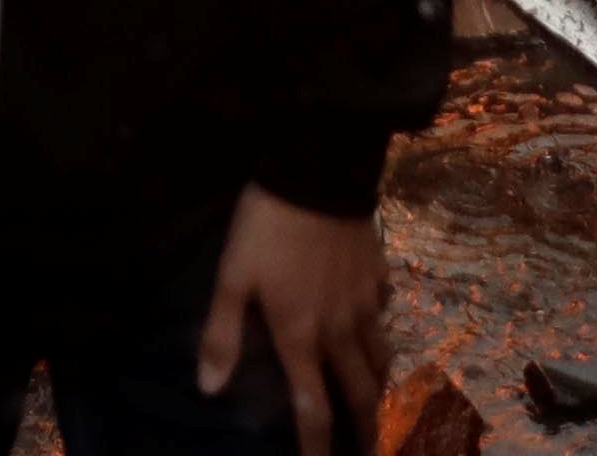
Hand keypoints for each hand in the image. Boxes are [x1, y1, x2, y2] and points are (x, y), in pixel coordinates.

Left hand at [194, 189, 387, 452]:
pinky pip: (386, 308)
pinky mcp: (379, 271)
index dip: (316, 446)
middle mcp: (340, 328)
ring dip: (380, 383)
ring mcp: (366, 300)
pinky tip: (377, 321)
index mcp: (301, 335)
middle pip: (362, 391)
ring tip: (377, 398)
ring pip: (382, 355)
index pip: (313, 407)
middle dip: (367, 428)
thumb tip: (210, 389)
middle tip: (370, 449)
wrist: (318, 170)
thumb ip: (221, 335)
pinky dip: (382, 324)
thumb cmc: (268, 226)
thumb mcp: (232, 278)